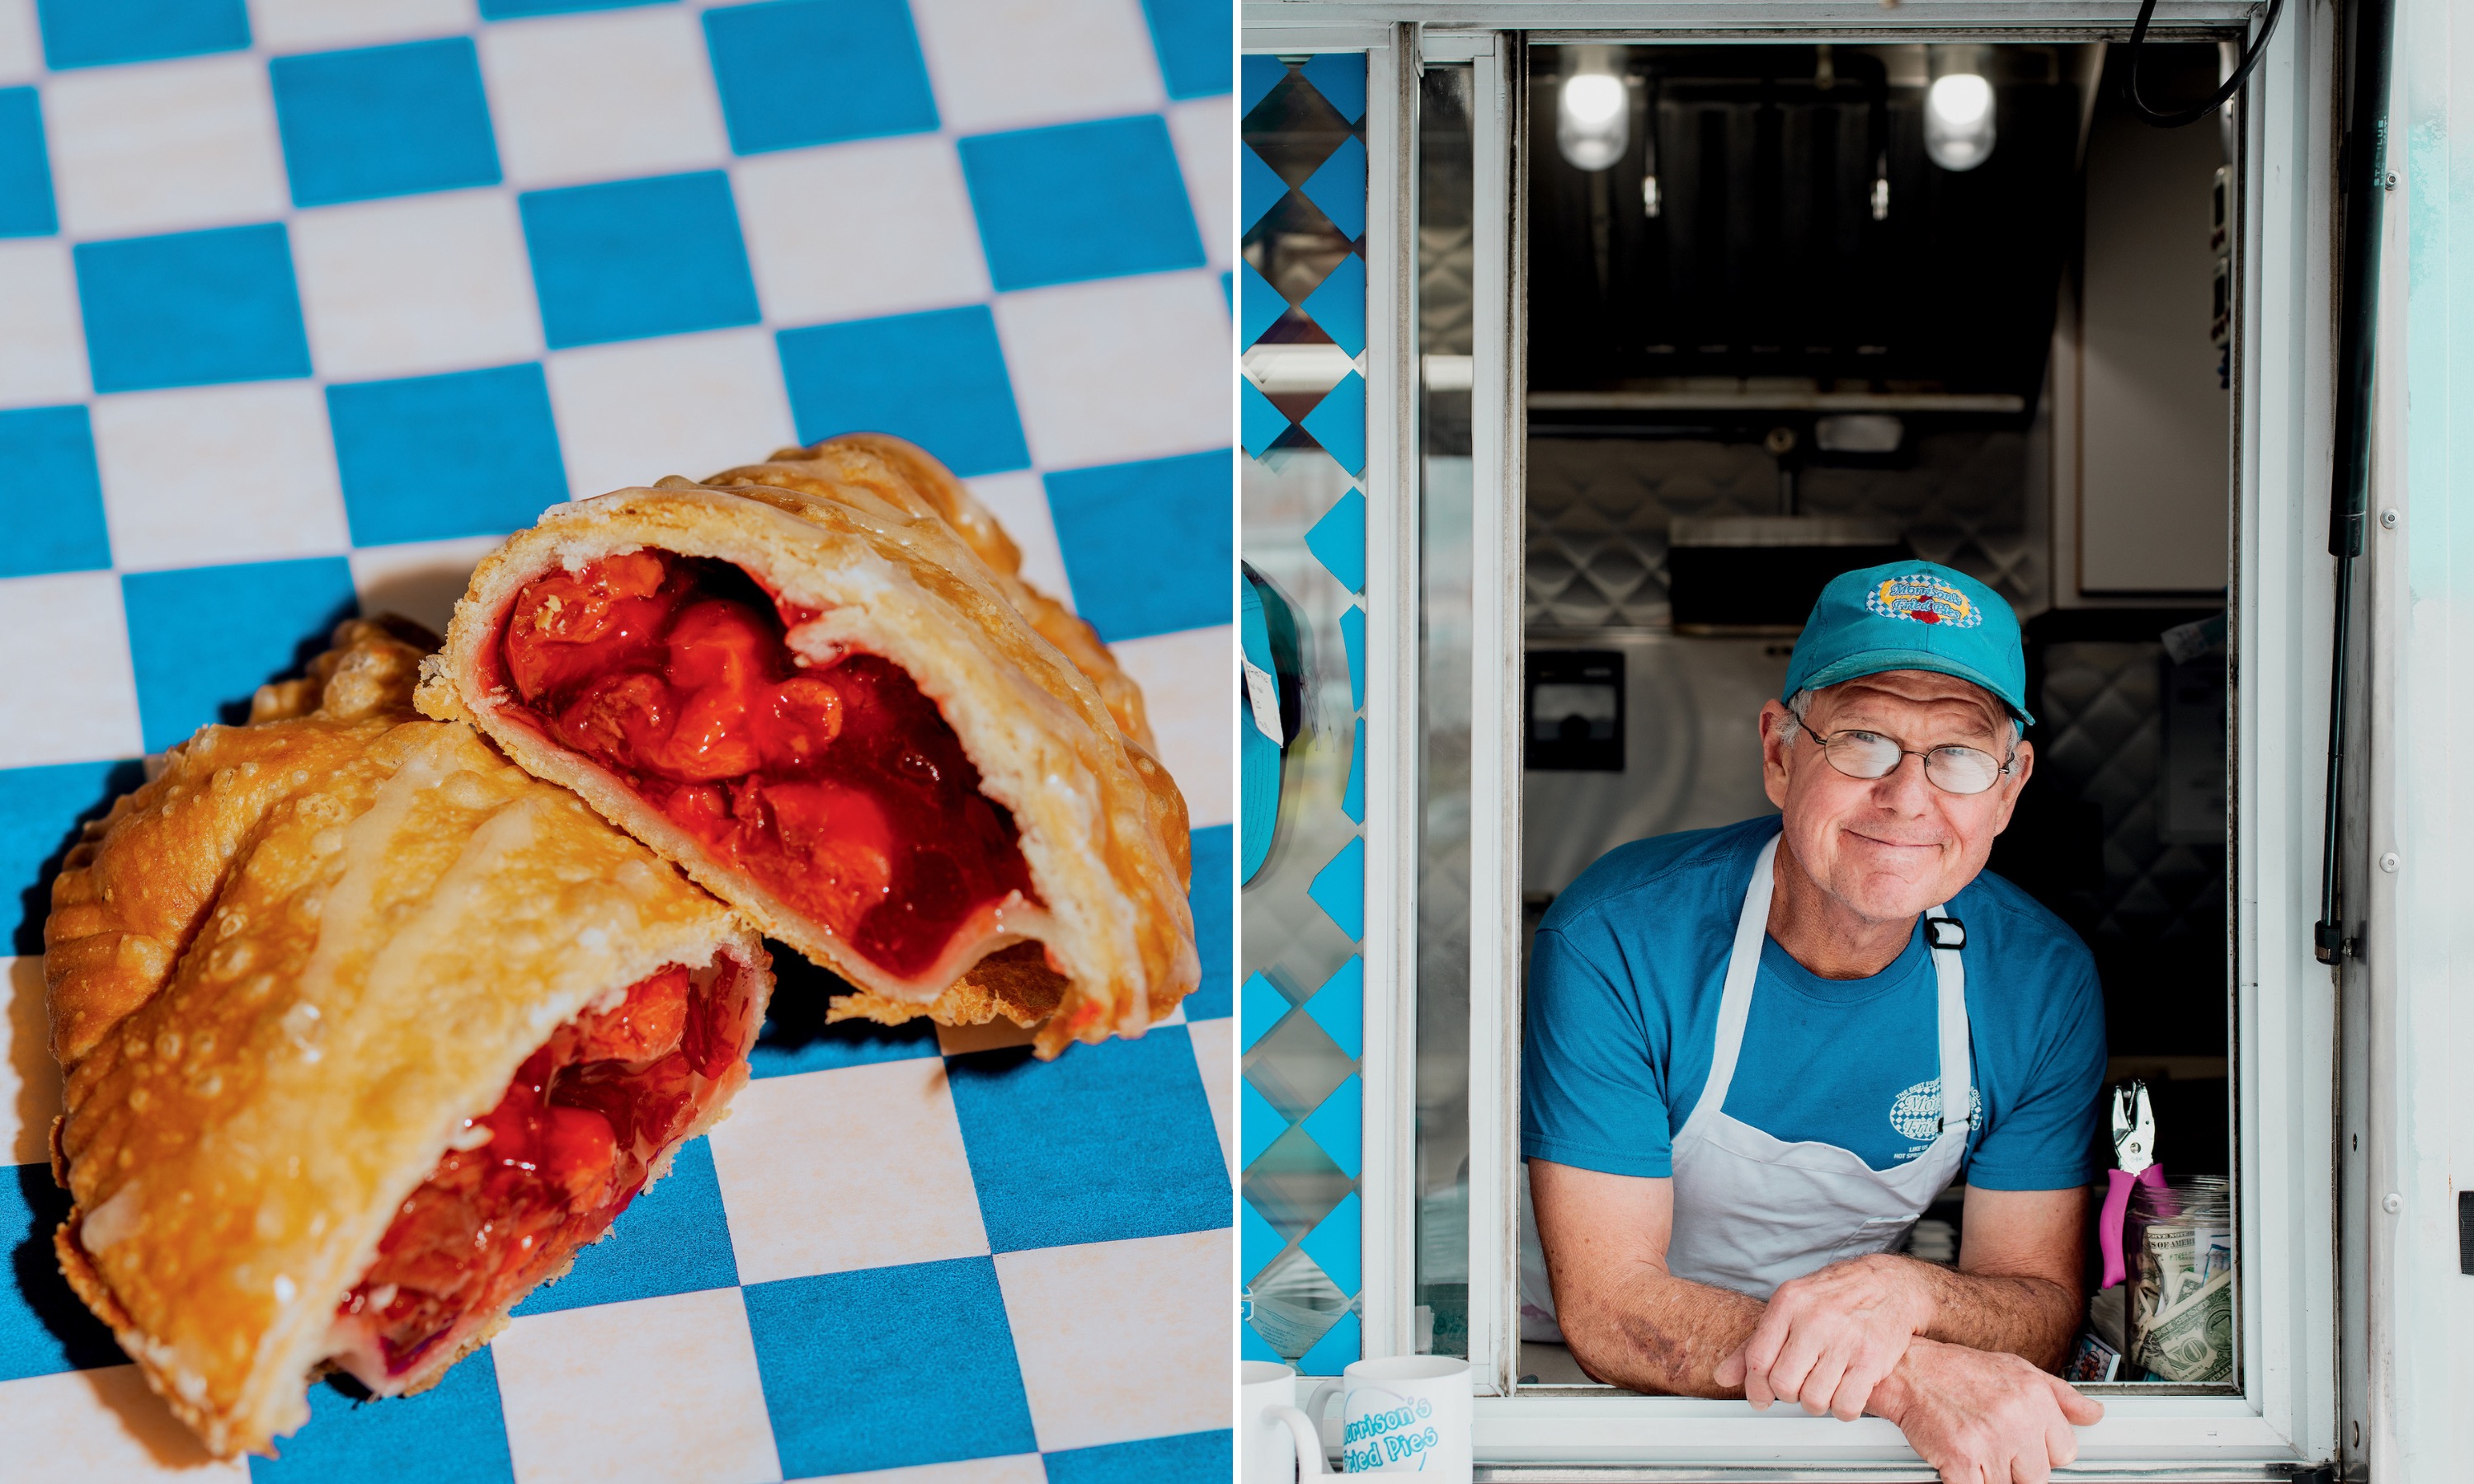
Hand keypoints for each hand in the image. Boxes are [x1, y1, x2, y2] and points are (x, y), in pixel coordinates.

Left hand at [1715, 1254, 1935, 1418]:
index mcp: (1789, 1303)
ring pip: (1813, 1400)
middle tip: (1798, 1388)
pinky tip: (1844, 1394)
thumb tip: (1723, 1375)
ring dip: (1815, 1404)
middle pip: (1783, 1383)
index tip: (1761, 1398)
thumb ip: (1755, 1342)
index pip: (1756, 1359)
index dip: (1755, 1387)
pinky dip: (1842, 1409)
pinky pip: (1846, 1406)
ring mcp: (1845, 1338)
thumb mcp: (1791, 1306)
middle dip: (1787, 1395)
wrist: (1890, 1285)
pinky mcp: (1872, 1359)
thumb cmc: (1835, 1297)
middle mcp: (1815, 1318)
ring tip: (1822, 1388)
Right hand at [1871, 1336, 2104, 1483]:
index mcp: (2035, 1397)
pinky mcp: (1962, 1459)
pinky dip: (1969, 1482)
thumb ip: (2060, 1396)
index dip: (2041, 1452)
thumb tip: (2094, 1414)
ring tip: (1975, 1448)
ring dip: (1991, 1476)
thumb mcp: (2016, 1369)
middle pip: (2039, 1476)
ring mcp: (1991, 1440)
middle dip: (2017, 1468)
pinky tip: (1961, 1465)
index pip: (2065, 1452)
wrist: (1908, 1370)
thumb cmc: (1959, 1371)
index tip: (2023, 1446)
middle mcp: (2017, 1418)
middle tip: (1994, 1446)